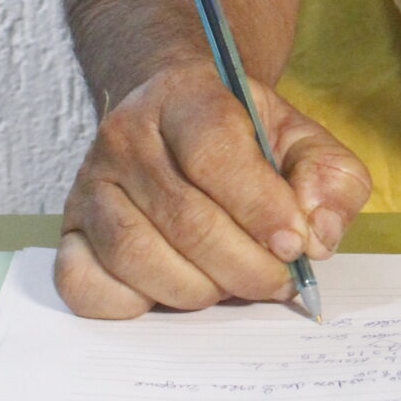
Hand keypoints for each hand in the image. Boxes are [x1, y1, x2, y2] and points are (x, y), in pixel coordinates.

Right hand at [55, 63, 371, 318]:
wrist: (177, 118)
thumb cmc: (244, 136)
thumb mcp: (302, 139)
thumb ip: (329, 179)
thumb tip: (318, 235)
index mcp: (185, 95)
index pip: (213, 150)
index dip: (259, 205)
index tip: (296, 244)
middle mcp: (125, 136)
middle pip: (181, 215)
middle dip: (243, 264)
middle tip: (279, 280)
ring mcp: (90, 185)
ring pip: (134, 254)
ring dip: (197, 288)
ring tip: (234, 284)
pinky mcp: (70, 231)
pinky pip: (84, 285)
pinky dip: (133, 305)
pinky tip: (175, 291)